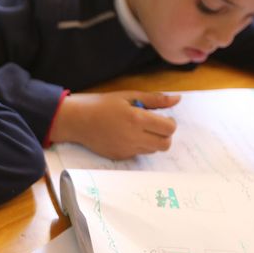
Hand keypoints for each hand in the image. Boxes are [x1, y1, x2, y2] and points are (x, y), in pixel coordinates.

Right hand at [50, 91, 180, 159]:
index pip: (169, 128)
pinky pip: (138, 153)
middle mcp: (134, 137)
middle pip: (165, 144)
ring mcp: (127, 149)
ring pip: (153, 150)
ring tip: (138, 129)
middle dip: (164, 134)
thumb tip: (177, 99)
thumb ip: (155, 99)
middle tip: (154, 125)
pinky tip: (125, 136)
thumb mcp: (128, 96)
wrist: (76, 121)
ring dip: (152, 140)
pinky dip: (138, 146)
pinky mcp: (120, 156)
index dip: (170, 122)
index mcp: (137, 119)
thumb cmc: (101, 105)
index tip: (162, 117)